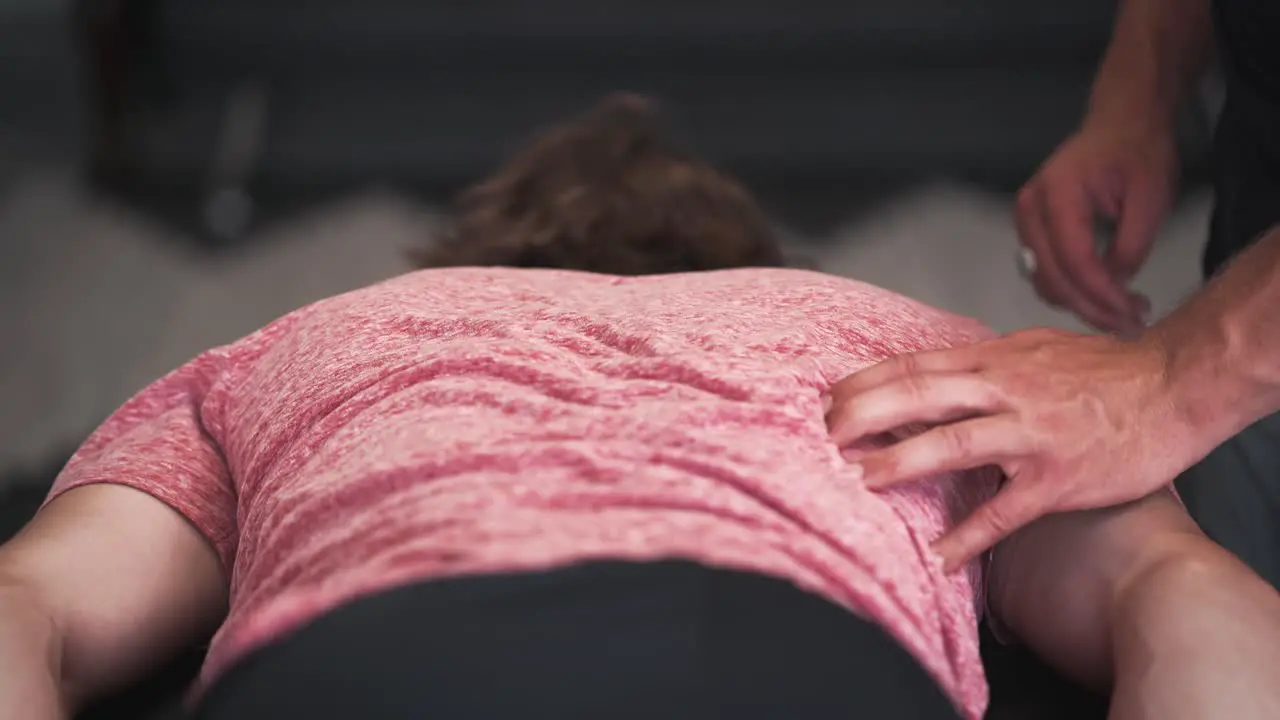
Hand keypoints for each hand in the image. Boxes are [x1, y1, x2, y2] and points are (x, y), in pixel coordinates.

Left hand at [824, 328, 1200, 571]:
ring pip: (954, 442)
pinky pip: (1006, 510)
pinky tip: (941, 555)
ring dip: (902, 461)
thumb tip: (938, 371)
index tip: (828, 398)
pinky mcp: (1058, 478)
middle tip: (824, 434)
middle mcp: (1006, 391)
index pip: (916, 366)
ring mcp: (1031, 434)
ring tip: (860, 478)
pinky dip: (970, 534)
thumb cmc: (1106, 370)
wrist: (1174, 387)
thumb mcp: (1035, 348)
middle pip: (920, 395)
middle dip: (865, 414)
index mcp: (996, 360)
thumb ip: (984, 362)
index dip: (867, 382)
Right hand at [1015, 121, 1178, 332]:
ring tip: (1122, 312)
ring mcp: (1024, 221)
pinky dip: (1071, 291)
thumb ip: (1131, 245)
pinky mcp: (1031, 230)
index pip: (1075, 260)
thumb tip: (1116, 287)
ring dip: (1081, 304)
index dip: (1103, 294)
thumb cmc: (1138, 154)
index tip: (1134, 315)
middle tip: (1132, 324)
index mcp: (1058, 194)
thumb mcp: (1150, 197)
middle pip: (1053, 277)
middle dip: (1092, 307)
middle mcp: (1030, 210)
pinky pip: (1045, 272)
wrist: (1120, 125)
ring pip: (1045, 280)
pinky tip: (1102, 296)